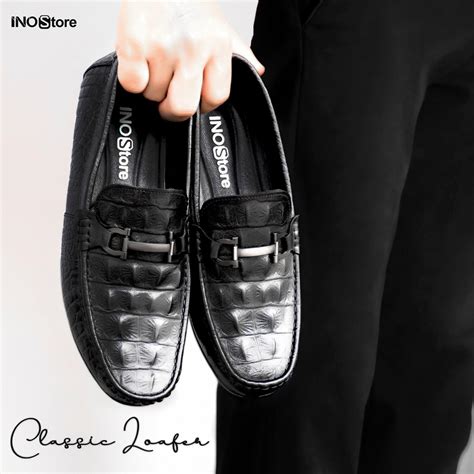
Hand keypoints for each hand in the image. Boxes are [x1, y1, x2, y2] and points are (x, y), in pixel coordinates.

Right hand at [116, 0, 263, 120]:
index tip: (194, 100)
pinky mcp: (134, 44)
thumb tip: (257, 70)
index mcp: (218, 46)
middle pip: (182, 107)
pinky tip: (139, 61)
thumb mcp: (220, 26)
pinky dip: (132, 78)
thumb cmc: (188, 1)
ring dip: (151, 86)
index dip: (203, 105)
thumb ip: (238, 53)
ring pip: (154, 95)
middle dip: (172, 108)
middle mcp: (193, 47)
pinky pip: (132, 83)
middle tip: (167, 97)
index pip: (215, 97)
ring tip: (154, 62)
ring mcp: (162, 46)